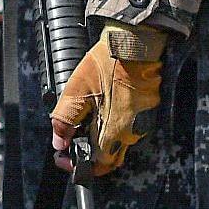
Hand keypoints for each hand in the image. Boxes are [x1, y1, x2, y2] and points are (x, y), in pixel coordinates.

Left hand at [49, 35, 163, 176]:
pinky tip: (104, 109)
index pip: (98, 165)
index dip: (80, 166)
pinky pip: (130, 126)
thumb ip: (64, 121)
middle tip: (74, 142)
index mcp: (114, 131)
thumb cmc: (107, 64)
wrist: (136, 43)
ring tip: (87, 121)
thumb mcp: (75, 91)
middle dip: (92, 156)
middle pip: (110, 157)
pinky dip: (115, 125)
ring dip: (102, 139)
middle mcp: (132, 131)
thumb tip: (59, 143)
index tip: (65, 158)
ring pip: (120, 142)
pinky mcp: (149, 108)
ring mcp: (143, 121)